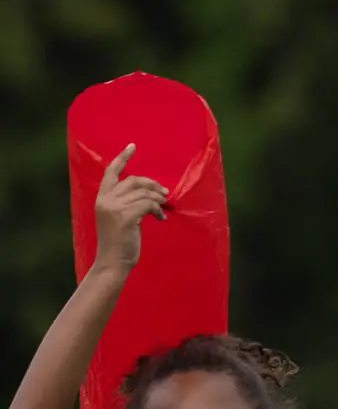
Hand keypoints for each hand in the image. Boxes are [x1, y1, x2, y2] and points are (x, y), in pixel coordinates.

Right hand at [93, 146, 168, 274]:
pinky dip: (158, 209)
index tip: (132, 146)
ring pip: (143, 193)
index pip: (110, 172)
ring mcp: (114, 207)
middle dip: (152, 184)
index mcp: (101, 198)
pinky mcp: (125, 216)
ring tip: (164, 209)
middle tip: (165, 193)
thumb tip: (149, 197)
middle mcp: (105, 200)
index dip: (122, 158)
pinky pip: (148, 204)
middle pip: (133, 180)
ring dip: (158, 199)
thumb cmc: (118, 244)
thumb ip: (126, 205)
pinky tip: (161, 218)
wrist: (112, 262)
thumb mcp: (118, 219)